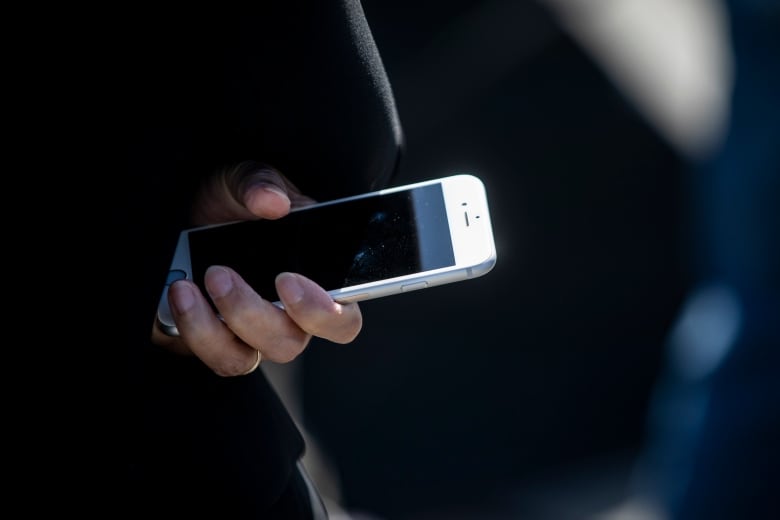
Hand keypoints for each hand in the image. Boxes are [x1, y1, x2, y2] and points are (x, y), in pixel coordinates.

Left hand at [151, 161, 362, 375]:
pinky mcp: (213, 345)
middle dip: (251, 312)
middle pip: (288, 344)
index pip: (342, 320)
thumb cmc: (232, 205)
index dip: (324, 313)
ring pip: (243, 359)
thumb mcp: (244, 182)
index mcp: (316, 285)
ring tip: (187, 286)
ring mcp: (249, 338)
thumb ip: (261, 185)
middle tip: (220, 273)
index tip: (287, 281)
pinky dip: (190, 328)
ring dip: (211, 328)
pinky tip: (177, 293)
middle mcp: (287, 320)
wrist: (187, 219)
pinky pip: (209, 355)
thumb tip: (272, 201)